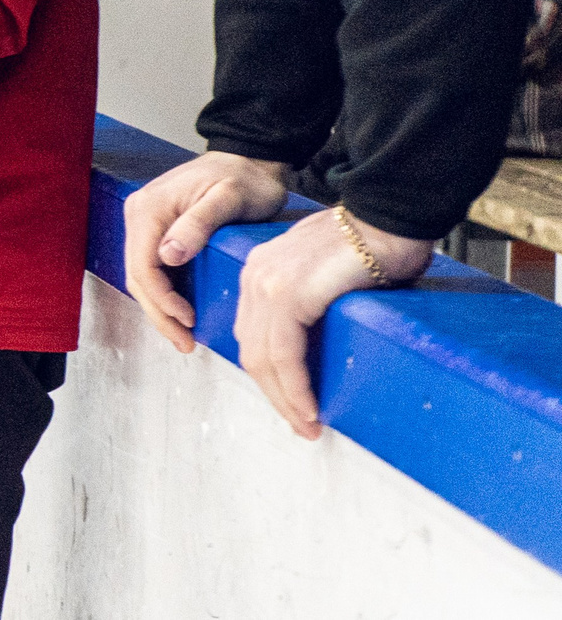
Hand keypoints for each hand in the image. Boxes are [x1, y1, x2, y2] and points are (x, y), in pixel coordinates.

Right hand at [121, 151, 290, 350]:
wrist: (249, 158)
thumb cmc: (244, 177)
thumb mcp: (228, 197)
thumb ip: (198, 223)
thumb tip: (167, 255)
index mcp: (150, 208)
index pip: (143, 266)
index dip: (162, 300)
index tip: (189, 320)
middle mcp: (139, 214)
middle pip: (137, 276)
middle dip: (159, 314)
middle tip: (185, 342)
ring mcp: (145, 221)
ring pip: (141, 275)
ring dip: (159, 309)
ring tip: (184, 335)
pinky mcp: (156, 228)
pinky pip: (151, 267)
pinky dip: (163, 294)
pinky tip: (180, 311)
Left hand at [235, 206, 431, 439]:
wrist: (387, 214)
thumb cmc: (372, 245)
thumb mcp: (326, 277)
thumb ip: (312, 305)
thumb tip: (322, 346)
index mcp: (260, 272)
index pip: (254, 335)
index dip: (270, 376)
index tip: (291, 404)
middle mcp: (255, 276)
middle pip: (252, 352)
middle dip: (275, 395)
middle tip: (301, 425)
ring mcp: (267, 283)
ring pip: (264, 359)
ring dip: (286, 400)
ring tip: (308, 425)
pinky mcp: (289, 293)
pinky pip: (284, 354)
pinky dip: (295, 387)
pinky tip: (309, 407)